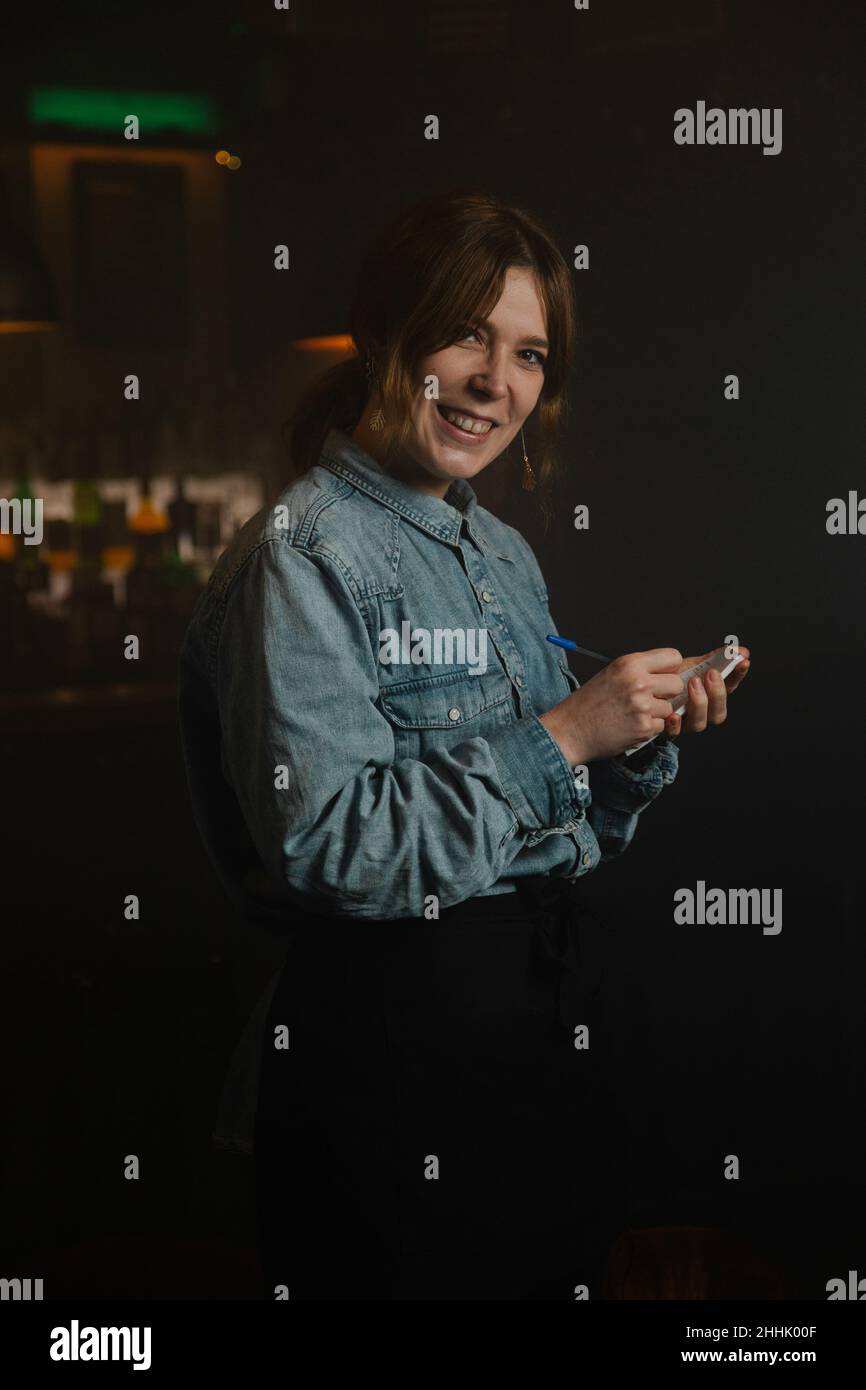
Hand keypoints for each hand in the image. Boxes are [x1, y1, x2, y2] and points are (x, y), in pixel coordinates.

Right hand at [540, 648, 684, 763]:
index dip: (670, 669)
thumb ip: (639, 670)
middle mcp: (638, 681)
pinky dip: (648, 729)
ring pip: (669, 707)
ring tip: (633, 714)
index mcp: (629, 663)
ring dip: (656, 713)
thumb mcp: (611, 674)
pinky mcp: (644, 727)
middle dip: (667, 693)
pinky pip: (661, 726)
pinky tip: (630, 726)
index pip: (673, 657)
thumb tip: (667, 672)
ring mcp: (642, 705)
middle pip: (676, 683)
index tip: (663, 676)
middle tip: (649, 699)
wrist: (569, 731)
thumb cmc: (587, 704)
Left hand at [663, 646, 750, 737]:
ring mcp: (686, 722)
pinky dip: (676, 724)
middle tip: (712, 673)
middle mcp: (702, 712)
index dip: (737, 675)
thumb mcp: (692, 666)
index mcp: (711, 695)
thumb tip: (739, 649)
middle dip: (718, 693)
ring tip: (693, 683)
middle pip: (719, 713)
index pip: (730, 687)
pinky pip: (675, 732)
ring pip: (700, 723)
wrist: (644, 688)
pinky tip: (673, 714)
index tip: (742, 661)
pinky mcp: (669, 729)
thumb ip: (714, 659)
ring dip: (700, 703)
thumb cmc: (670, 678)